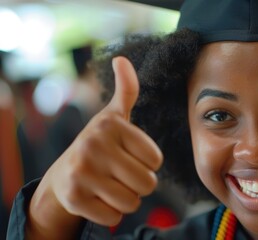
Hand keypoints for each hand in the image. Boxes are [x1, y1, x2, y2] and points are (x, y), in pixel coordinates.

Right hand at [28, 57, 162, 237]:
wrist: (64, 173)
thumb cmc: (100, 144)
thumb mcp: (114, 116)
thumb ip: (126, 90)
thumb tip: (122, 59)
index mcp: (111, 125)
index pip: (156, 160)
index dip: (148, 163)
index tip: (130, 156)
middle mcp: (93, 145)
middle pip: (148, 183)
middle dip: (140, 183)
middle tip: (121, 174)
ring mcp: (81, 173)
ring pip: (133, 202)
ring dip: (127, 199)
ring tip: (110, 185)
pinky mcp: (74, 198)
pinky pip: (114, 217)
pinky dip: (111, 213)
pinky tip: (98, 198)